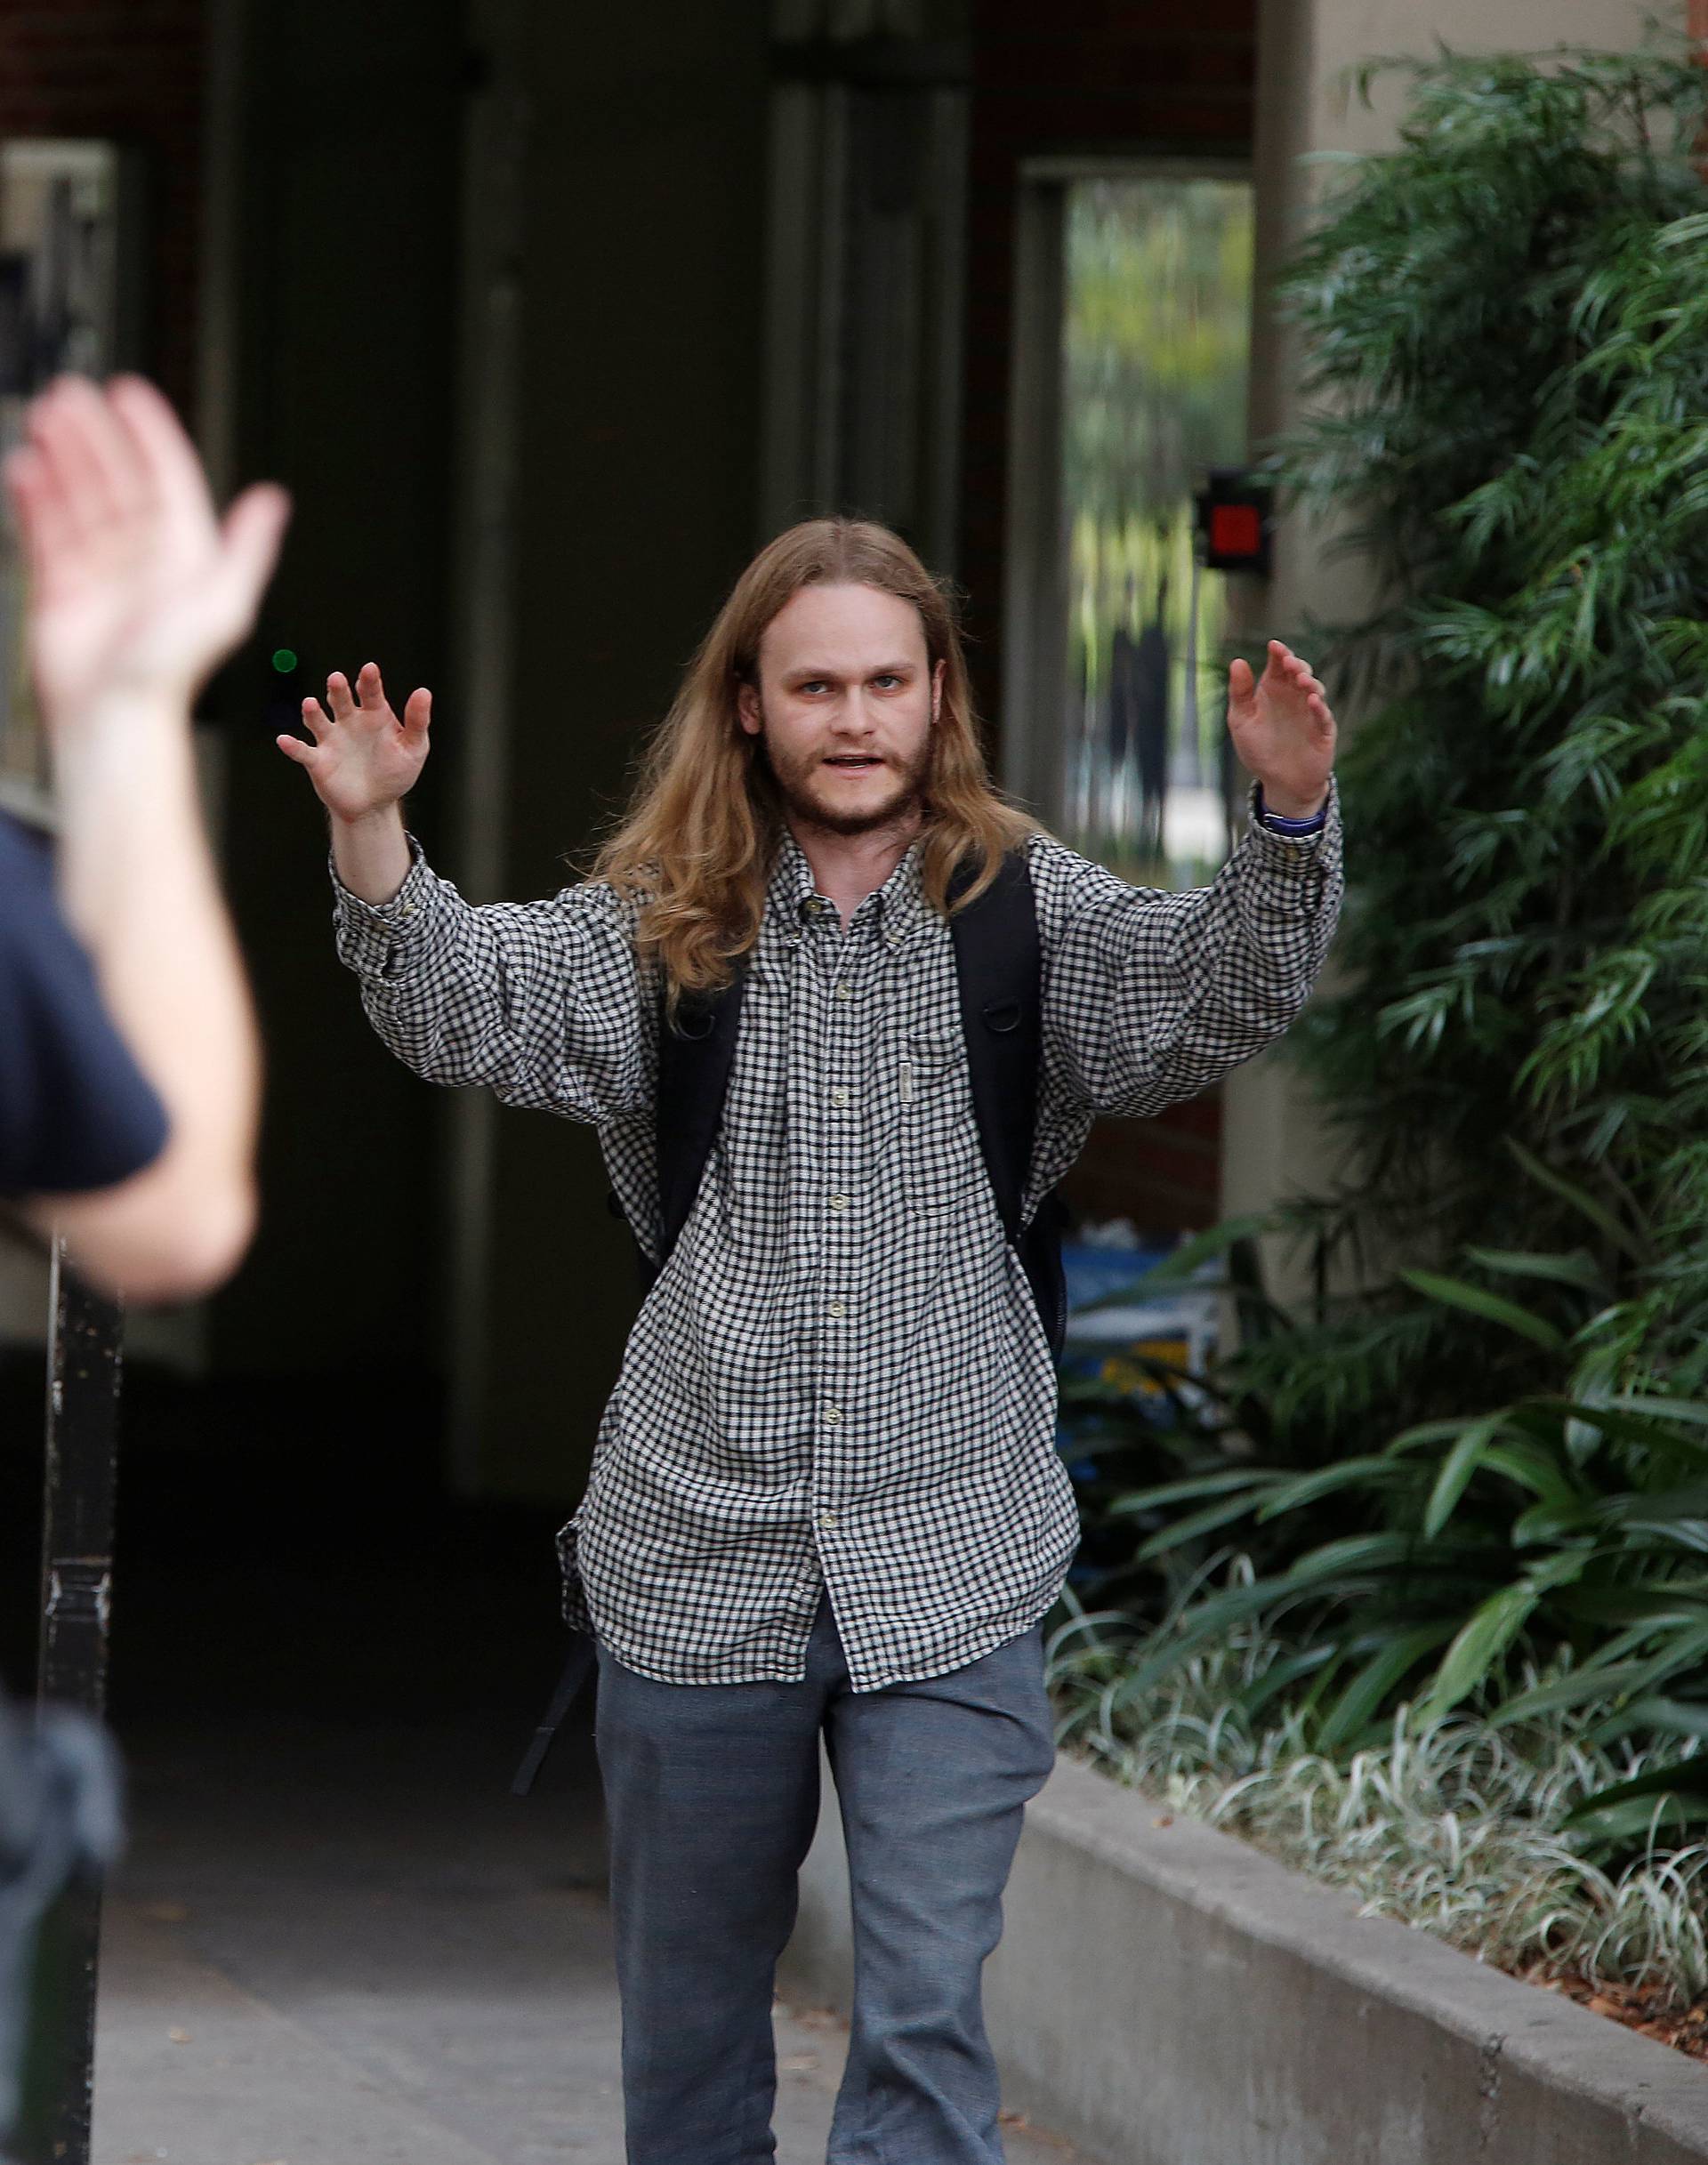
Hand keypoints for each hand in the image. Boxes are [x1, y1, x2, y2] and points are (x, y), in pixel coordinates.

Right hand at [3, 374, 289, 723]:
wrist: (114, 717)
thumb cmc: (169, 672)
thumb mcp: (222, 603)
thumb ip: (247, 548)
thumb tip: (272, 500)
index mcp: (186, 559)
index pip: (167, 481)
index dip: (149, 435)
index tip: (128, 395)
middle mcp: (145, 564)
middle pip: (118, 483)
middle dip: (95, 438)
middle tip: (71, 396)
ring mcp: (102, 576)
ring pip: (80, 501)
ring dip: (63, 460)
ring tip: (43, 420)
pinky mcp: (63, 592)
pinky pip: (48, 533)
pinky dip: (36, 500)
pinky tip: (24, 469)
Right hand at [277, 662, 431, 824]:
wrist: (375, 804)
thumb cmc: (395, 772)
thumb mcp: (414, 748)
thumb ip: (417, 721)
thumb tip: (424, 691)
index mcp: (374, 714)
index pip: (371, 692)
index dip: (369, 681)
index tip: (370, 670)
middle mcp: (349, 721)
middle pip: (341, 700)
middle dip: (338, 690)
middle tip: (337, 679)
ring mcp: (331, 740)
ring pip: (318, 720)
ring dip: (312, 712)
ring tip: (310, 704)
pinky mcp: (317, 760)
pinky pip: (302, 751)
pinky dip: (292, 746)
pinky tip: (284, 740)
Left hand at [1227, 640, 1336, 817]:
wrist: (1279, 782)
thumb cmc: (1259, 750)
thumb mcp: (1241, 721)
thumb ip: (1239, 693)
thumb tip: (1237, 661)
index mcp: (1274, 691)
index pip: (1278, 665)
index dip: (1279, 653)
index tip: (1274, 646)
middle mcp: (1294, 697)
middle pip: (1299, 672)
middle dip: (1296, 664)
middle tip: (1288, 663)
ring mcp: (1311, 712)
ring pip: (1315, 689)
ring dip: (1309, 682)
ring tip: (1300, 679)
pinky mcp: (1322, 731)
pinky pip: (1323, 716)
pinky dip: (1319, 708)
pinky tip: (1312, 701)